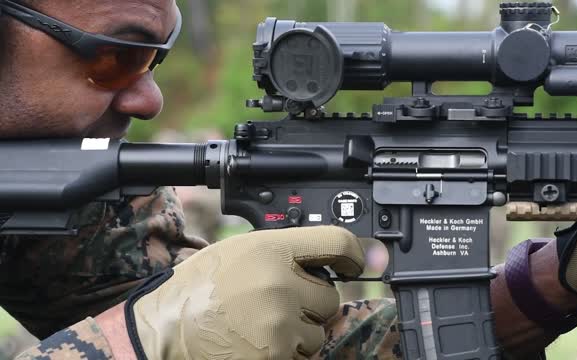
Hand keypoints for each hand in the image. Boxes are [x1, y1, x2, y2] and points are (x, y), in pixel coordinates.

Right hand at [125, 226, 364, 358]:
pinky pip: (301, 353)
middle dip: (312, 302)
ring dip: (300, 330)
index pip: (336, 243)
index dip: (353, 254)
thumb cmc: (201, 288)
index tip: (355, 262)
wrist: (168, 329)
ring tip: (263, 323)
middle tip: (282, 302)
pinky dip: (287, 351)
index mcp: (272, 250)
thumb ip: (283, 250)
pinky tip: (259, 340)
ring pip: (318, 330)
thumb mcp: (240, 251)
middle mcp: (281, 284)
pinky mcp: (277, 355)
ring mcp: (281, 323)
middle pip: (330, 296)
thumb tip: (322, 259)